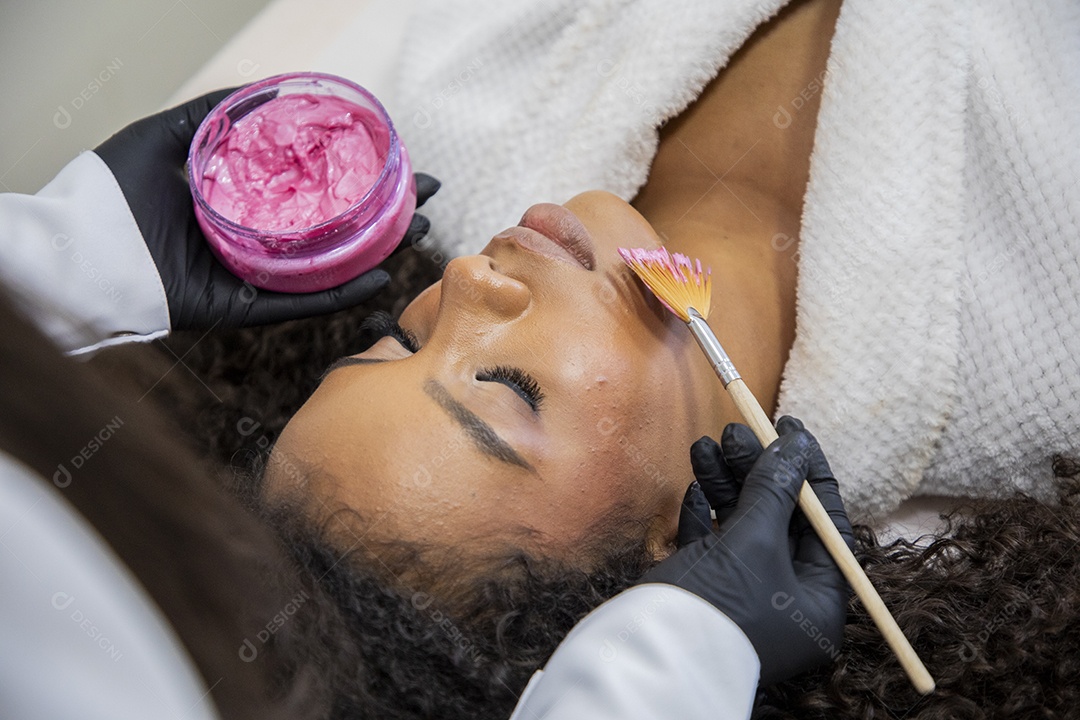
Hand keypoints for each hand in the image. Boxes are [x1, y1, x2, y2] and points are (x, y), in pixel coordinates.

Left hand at [95, 89, 439, 330]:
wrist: (76, 250)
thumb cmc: (113, 190)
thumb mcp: (167, 134)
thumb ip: (216, 113)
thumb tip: (272, 88)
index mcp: (244, 200)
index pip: (314, 187)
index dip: (357, 175)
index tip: (398, 158)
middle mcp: (257, 239)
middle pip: (335, 228)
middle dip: (386, 214)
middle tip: (427, 200)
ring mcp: (254, 275)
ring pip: (330, 266)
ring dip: (380, 251)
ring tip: (419, 231)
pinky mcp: (245, 308)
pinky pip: (303, 303)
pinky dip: (344, 293)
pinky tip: (381, 276)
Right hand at [643, 416, 852, 686]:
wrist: (648, 654)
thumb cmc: (717, 605)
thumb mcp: (754, 539)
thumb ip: (775, 488)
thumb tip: (794, 444)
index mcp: (818, 600)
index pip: (825, 522)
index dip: (808, 471)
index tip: (791, 428)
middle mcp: (787, 600)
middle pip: (781, 520)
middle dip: (756, 472)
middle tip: (736, 432)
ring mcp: (745, 597)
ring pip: (742, 526)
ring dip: (724, 484)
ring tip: (704, 446)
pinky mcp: (707, 593)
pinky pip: (713, 545)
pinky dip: (704, 515)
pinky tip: (695, 490)